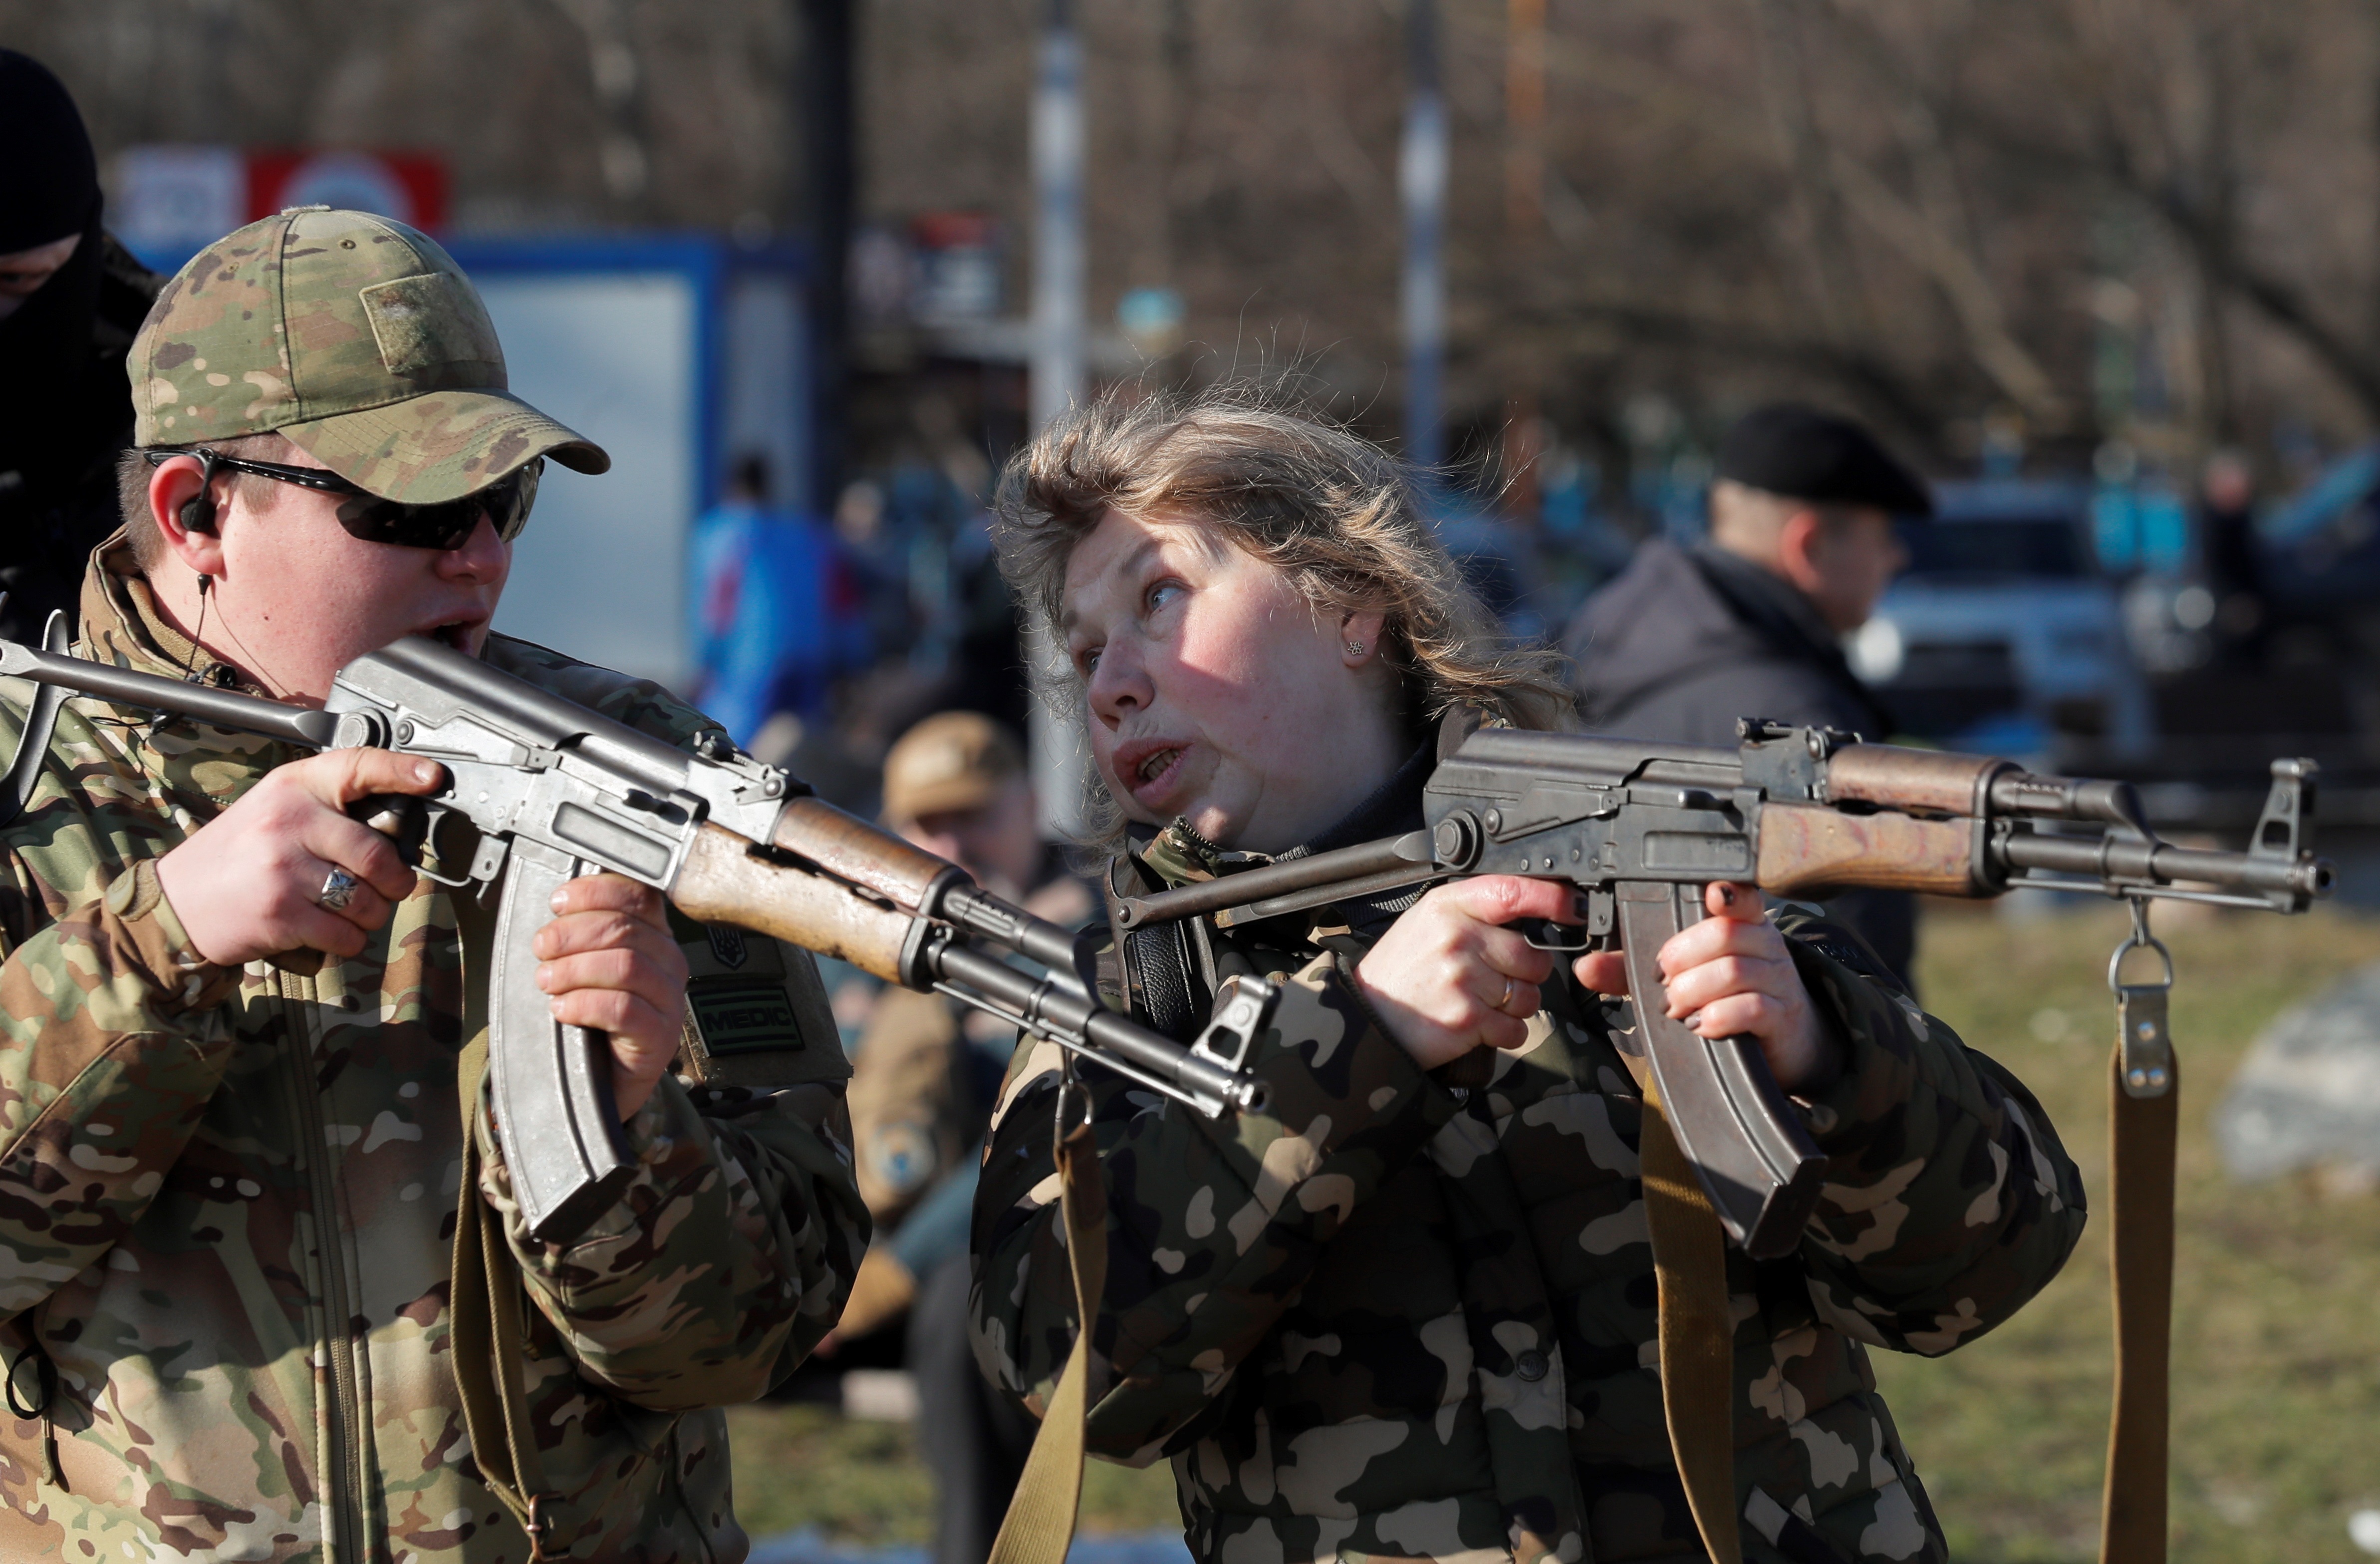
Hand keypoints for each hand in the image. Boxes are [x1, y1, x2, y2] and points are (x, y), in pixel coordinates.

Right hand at [156, 749, 443, 966]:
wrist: (172, 904)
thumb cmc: (234, 858)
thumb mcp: (273, 811)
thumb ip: (326, 808)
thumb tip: (395, 823)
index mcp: (291, 788)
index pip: (356, 768)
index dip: (400, 771)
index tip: (433, 777)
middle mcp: (287, 822)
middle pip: (378, 855)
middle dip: (395, 881)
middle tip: (389, 886)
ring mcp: (283, 869)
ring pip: (368, 900)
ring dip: (371, 915)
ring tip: (349, 911)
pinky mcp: (280, 914)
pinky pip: (346, 935)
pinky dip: (347, 941)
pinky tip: (327, 932)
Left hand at [532, 874, 691, 1119]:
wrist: (598, 1082)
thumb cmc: (587, 1020)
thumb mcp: (583, 967)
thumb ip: (581, 934)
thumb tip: (557, 906)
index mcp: (652, 936)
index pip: (637, 896)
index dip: (595, 892)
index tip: (558, 903)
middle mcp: (668, 963)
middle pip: (625, 929)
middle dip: (572, 934)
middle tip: (542, 949)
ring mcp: (669, 1001)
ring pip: (626, 965)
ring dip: (575, 969)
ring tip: (548, 982)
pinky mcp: (659, 1036)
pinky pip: (623, 1009)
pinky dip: (584, 1004)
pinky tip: (562, 1009)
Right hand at [1352, 876, 1575, 1069]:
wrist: (1365, 1018)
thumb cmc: (1402, 970)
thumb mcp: (1428, 921)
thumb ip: (1475, 912)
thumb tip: (1532, 911)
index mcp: (1448, 906)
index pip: (1512, 892)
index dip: (1552, 899)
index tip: (1574, 905)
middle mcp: (1458, 938)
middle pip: (1533, 957)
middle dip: (1527, 975)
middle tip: (1497, 981)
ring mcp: (1463, 979)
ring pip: (1529, 996)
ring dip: (1516, 1007)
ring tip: (1482, 1004)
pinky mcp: (1467, 1018)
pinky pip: (1515, 1029)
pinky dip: (1505, 1034)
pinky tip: (1479, 1026)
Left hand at [1572, 882, 1832, 1091]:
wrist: (1780, 1041)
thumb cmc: (1724, 998)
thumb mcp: (1679, 977)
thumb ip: (1632, 969)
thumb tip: (1585, 967)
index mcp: (1741, 923)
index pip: (1740, 897)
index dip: (1728, 893)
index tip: (1711, 895)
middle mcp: (1764, 944)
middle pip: (1724, 934)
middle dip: (1682, 957)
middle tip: (1663, 982)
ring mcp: (1778, 979)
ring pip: (1734, 970)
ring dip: (1693, 990)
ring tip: (1676, 1008)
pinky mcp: (1781, 1015)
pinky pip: (1751, 1007)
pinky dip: (1718, 1017)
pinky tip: (1701, 1025)